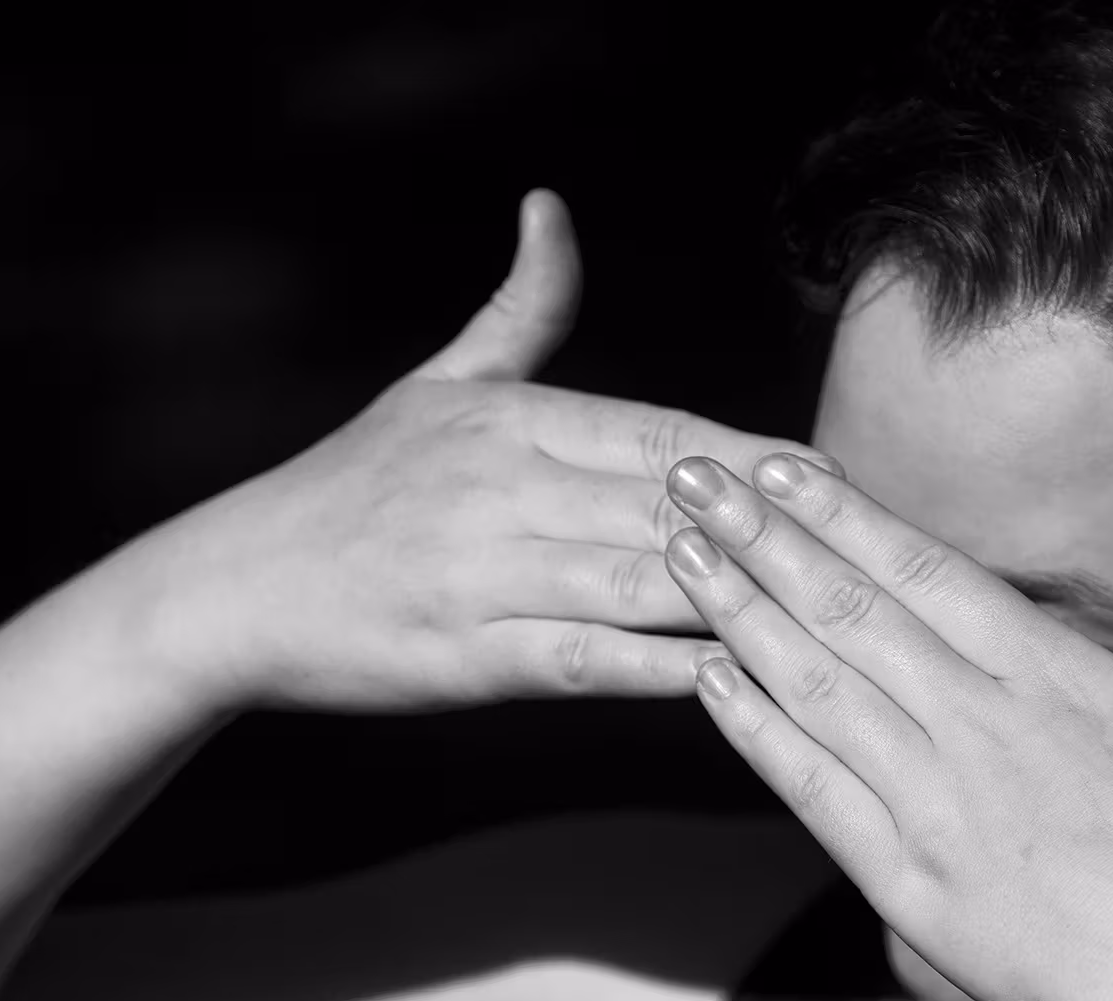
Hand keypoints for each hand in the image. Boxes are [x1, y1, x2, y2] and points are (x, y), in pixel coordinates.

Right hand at [122, 189, 842, 714]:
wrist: (234, 587)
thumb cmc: (347, 490)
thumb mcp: (435, 386)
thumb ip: (515, 309)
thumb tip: (552, 208)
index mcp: (514, 421)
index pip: (668, 434)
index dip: (762, 460)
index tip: (841, 478)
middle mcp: (509, 486)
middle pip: (677, 506)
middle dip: (781, 530)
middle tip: (878, 551)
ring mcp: (490, 571)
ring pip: (647, 579)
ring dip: (747, 594)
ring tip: (838, 615)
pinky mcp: (470, 653)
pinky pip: (589, 659)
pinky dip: (666, 667)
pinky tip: (738, 679)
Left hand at [661, 452, 1112, 1000]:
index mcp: (1050, 675)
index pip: (923, 568)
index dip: (840, 512)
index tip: (774, 466)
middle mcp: (977, 722)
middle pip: (849, 608)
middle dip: (760, 536)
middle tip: (687, 477)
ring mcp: (931, 800)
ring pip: (815, 683)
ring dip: (739, 613)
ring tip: (674, 552)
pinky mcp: (900, 879)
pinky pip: (812, 788)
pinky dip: (756, 731)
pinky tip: (706, 680)